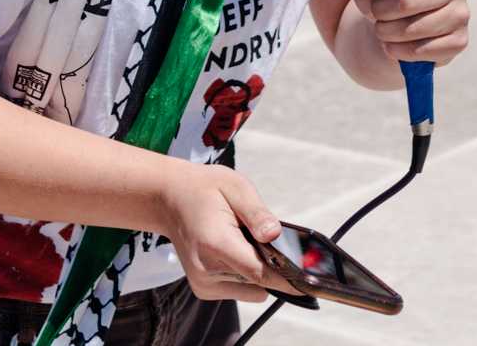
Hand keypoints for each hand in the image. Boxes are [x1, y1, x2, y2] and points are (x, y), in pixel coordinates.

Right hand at [157, 164, 298, 303]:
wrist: (169, 198)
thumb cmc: (204, 189)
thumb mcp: (235, 186)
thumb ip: (258, 213)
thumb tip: (276, 235)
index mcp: (215, 243)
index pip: (261, 273)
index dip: (288, 275)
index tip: (307, 274)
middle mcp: (207, 269)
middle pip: (260, 281)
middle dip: (271, 264)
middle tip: (261, 236)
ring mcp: (203, 282)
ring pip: (252, 288)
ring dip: (256, 269)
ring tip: (241, 240)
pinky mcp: (204, 289)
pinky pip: (241, 289)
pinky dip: (244, 274)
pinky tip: (233, 251)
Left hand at [351, 0, 469, 65]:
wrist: (396, 24)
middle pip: (409, 2)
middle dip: (382, 12)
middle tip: (377, 13)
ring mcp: (462, 12)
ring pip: (416, 28)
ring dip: (389, 33)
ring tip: (383, 29)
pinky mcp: (460, 40)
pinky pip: (426, 50)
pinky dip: (402, 51)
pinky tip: (394, 44)